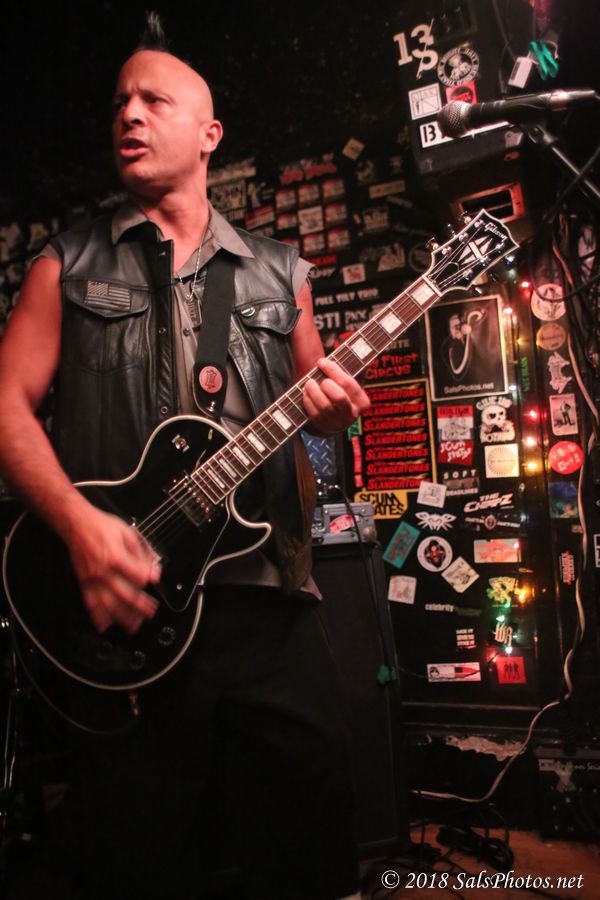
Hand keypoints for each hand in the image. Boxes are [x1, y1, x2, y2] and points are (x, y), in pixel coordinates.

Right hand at [64, 505, 160, 633]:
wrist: (77, 523)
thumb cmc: (101, 526)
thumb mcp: (127, 533)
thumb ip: (142, 552)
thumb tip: (154, 566)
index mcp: (116, 557)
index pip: (138, 576)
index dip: (149, 579)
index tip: (155, 580)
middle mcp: (104, 571)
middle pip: (126, 595)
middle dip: (141, 606)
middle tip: (150, 612)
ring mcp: (93, 578)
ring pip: (109, 604)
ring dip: (123, 617)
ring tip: (133, 625)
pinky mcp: (84, 581)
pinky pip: (91, 603)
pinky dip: (98, 616)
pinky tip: (104, 625)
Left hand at [303, 357, 369, 434]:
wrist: (335, 419)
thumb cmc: (343, 393)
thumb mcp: (352, 382)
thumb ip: (356, 367)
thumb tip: (362, 347)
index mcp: (362, 402)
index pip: (347, 383)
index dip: (332, 370)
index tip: (321, 361)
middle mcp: (352, 414)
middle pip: (338, 397)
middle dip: (326, 384)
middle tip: (319, 379)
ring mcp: (337, 423)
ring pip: (324, 406)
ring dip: (314, 392)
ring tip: (309, 383)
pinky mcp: (323, 427)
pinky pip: (313, 413)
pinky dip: (308, 401)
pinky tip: (306, 393)